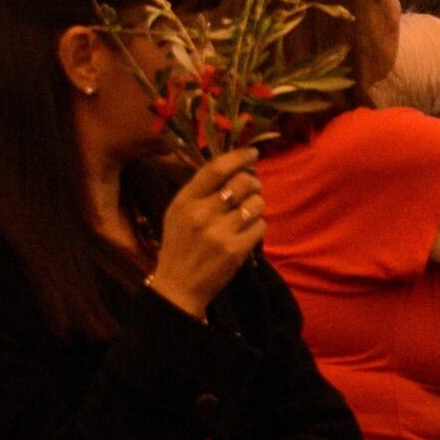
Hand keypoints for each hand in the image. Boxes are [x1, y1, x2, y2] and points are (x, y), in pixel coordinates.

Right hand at [150, 150, 264, 318]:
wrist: (178, 286)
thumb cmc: (180, 244)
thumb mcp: (178, 212)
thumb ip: (201, 190)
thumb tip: (234, 166)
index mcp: (185, 200)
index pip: (215, 168)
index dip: (238, 156)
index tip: (252, 153)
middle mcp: (202, 213)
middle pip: (243, 182)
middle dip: (253, 182)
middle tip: (251, 188)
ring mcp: (220, 232)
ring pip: (256, 203)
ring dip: (257, 205)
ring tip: (246, 214)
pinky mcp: (235, 250)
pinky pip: (261, 226)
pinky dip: (258, 227)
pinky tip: (246, 233)